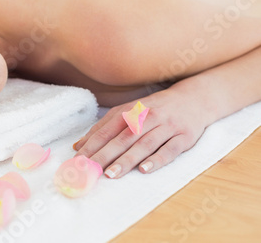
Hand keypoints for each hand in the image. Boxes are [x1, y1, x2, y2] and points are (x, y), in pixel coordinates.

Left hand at [73, 86, 211, 177]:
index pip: (108, 129)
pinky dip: (157, 160)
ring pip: (144, 144)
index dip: (92, 144)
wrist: (193, 99)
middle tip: (92, 169)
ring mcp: (167, 126)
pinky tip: (144, 169)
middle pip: (124, 137)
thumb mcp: (128, 112)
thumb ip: (104, 127)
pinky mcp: (184, 136)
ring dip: (127, 160)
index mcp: (131, 110)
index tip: (79, 159)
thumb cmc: (154, 109)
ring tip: (112, 174)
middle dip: (106, 154)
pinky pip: (170, 149)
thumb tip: (79, 146)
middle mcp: (148, 116)